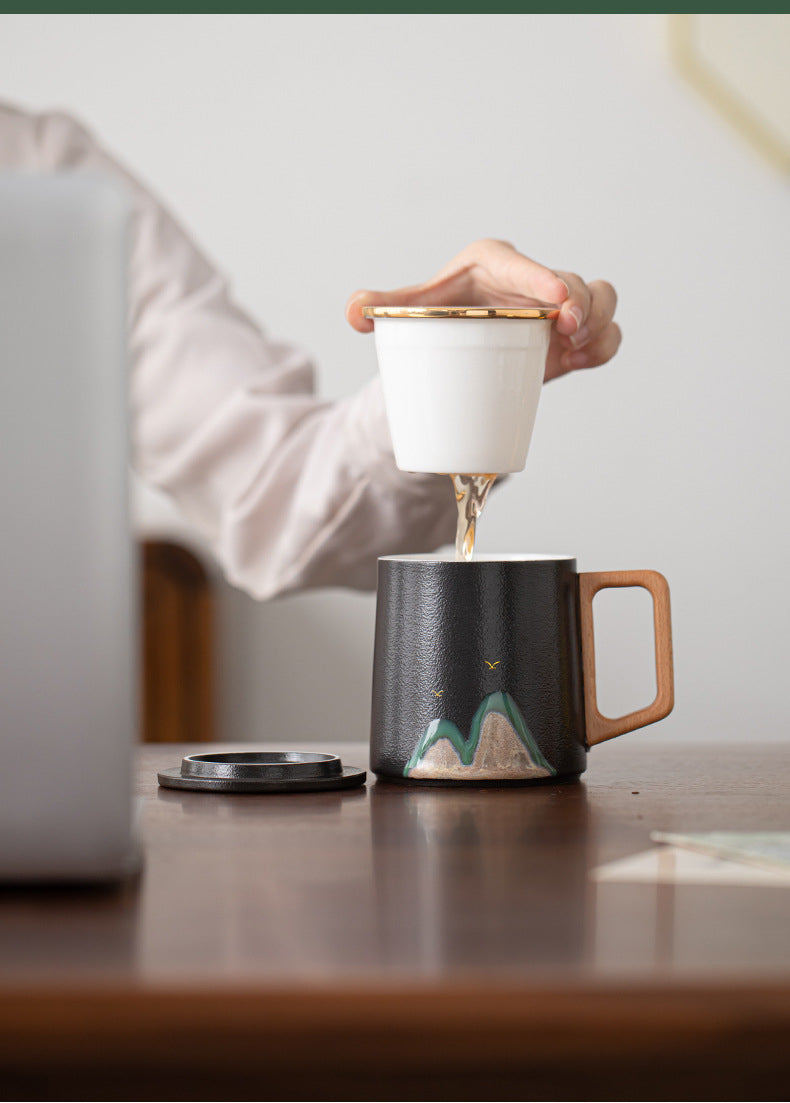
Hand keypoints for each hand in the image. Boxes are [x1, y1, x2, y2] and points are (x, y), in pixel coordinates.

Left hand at [346, 239, 620, 381]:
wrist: (455, 345)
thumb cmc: (438, 317)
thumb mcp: (411, 312)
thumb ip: (383, 308)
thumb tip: (355, 313)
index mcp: (494, 263)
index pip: (522, 265)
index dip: (543, 279)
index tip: (556, 301)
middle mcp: (531, 280)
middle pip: (573, 282)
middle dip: (582, 304)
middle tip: (569, 332)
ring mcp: (557, 308)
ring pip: (601, 299)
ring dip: (601, 321)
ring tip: (579, 348)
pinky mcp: (572, 335)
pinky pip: (605, 334)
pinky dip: (604, 346)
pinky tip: (585, 360)